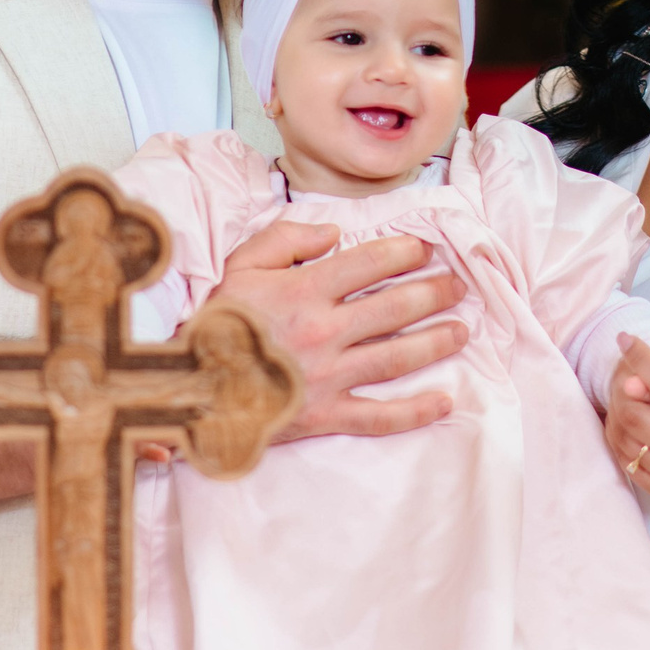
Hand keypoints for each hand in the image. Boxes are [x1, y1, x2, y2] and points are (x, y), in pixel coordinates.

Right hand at [215, 217, 466, 439]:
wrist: (188, 389)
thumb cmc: (216, 326)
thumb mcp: (240, 265)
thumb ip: (286, 238)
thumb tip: (333, 233)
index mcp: (304, 291)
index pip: (369, 263)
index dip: (405, 252)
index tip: (426, 249)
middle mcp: (323, 332)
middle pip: (395, 308)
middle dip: (434, 293)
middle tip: (457, 286)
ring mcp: (328, 377)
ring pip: (397, 357)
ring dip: (436, 342)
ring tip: (461, 330)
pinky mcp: (325, 415)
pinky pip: (379, 416)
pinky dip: (415, 411)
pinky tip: (444, 401)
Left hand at [605, 331, 649, 503]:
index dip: (640, 359)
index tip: (625, 338)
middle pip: (634, 414)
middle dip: (622, 388)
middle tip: (626, 374)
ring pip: (625, 437)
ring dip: (618, 410)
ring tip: (627, 395)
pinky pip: (626, 460)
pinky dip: (621, 436)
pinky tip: (630, 420)